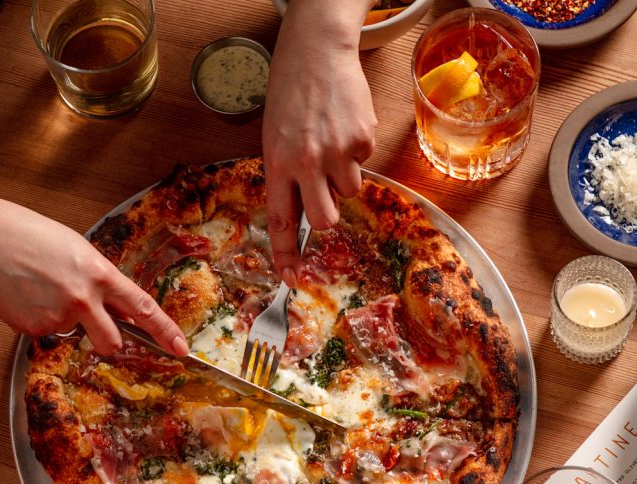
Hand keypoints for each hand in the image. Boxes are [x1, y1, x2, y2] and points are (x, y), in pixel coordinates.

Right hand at [0, 189, 188, 355]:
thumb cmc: (32, 236)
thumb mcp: (78, 251)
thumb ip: (101, 283)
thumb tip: (118, 313)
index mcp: (99, 273)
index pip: (143, 308)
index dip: (166, 332)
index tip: (183, 349)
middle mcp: (83, 298)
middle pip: (111, 342)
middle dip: (108, 342)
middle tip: (93, 328)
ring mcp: (57, 316)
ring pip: (72, 332)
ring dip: (64, 319)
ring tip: (42, 289)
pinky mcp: (32, 328)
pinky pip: (45, 331)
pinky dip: (38, 318)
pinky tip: (24, 294)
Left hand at [263, 0, 376, 285]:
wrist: (317, 51)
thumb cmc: (290, 94)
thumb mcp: (274, 136)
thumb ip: (285, 174)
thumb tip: (301, 212)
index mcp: (277, 163)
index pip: (281, 220)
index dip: (285, 254)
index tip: (289, 278)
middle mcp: (306, 162)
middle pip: (324, 220)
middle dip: (328, 216)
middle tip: (325, 194)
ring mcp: (336, 152)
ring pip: (348, 192)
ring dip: (342, 177)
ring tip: (331, 143)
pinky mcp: (361, 140)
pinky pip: (362, 164)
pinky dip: (356, 151)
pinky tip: (343, 126)